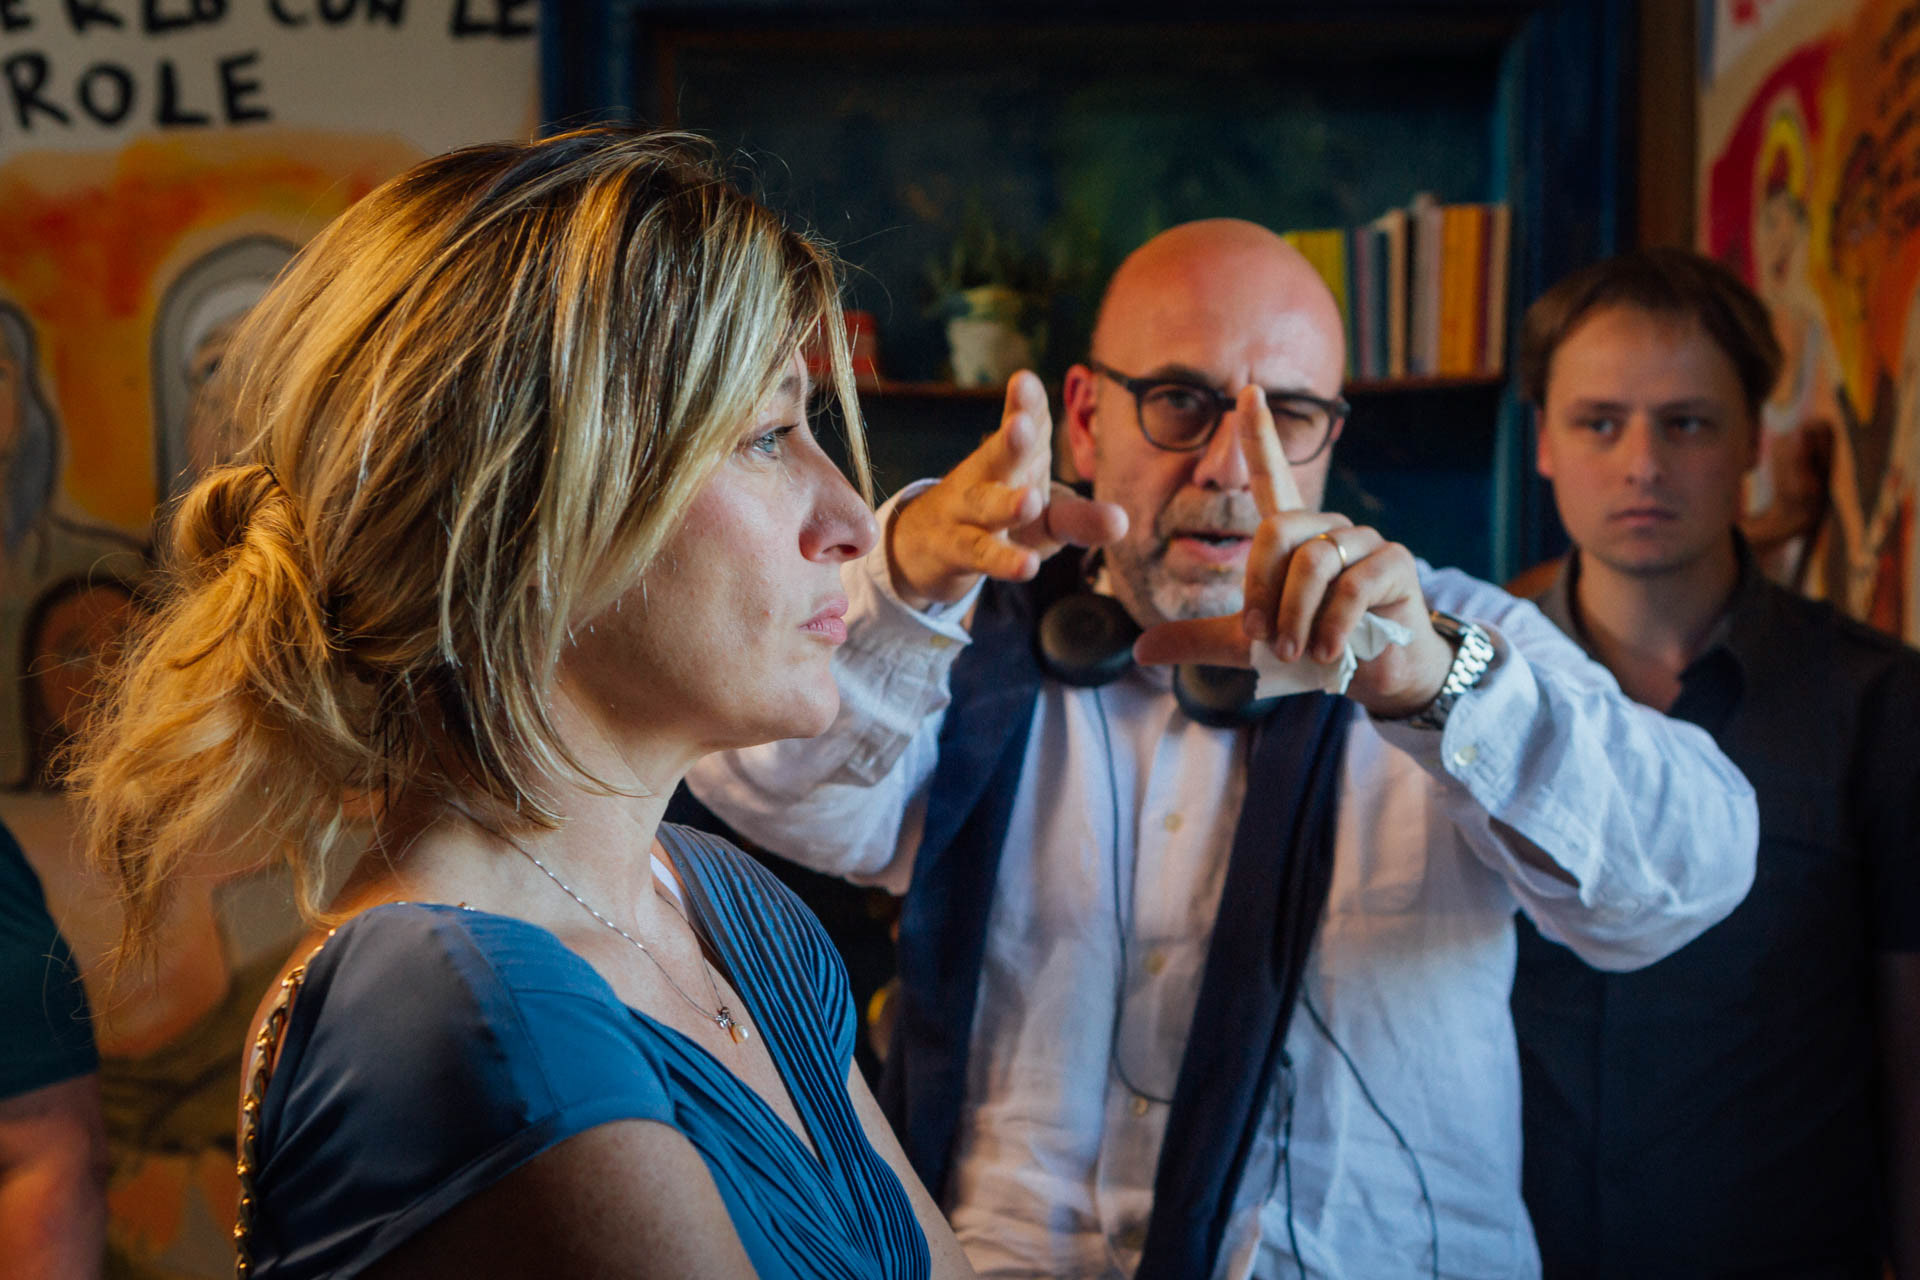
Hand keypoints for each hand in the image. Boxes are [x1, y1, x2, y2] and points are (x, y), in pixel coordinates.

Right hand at [888, 370, 1127, 607]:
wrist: (931, 545)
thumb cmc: (1001, 520)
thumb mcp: (1045, 519)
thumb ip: (1081, 518)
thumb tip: (1123, 522)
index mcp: (1014, 458)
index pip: (1023, 424)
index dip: (1025, 402)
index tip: (1024, 380)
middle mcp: (988, 477)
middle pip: (998, 456)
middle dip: (1011, 441)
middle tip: (1021, 424)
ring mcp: (967, 512)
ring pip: (985, 506)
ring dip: (1006, 503)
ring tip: (1030, 502)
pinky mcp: (956, 548)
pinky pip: (980, 553)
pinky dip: (1003, 560)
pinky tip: (1027, 566)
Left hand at [1133, 385, 1453, 716]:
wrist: (1375, 677)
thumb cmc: (1311, 650)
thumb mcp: (1247, 647)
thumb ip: (1198, 640)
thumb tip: (1140, 650)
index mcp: (1292, 535)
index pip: (1270, 473)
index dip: (1258, 435)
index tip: (1246, 390)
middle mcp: (1327, 527)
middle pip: (1276, 531)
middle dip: (1261, 590)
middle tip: (1265, 641)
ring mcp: (1364, 541)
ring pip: (1314, 563)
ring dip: (1297, 617)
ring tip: (1298, 653)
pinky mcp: (1395, 564)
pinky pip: (1352, 586)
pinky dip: (1332, 626)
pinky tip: (1328, 654)